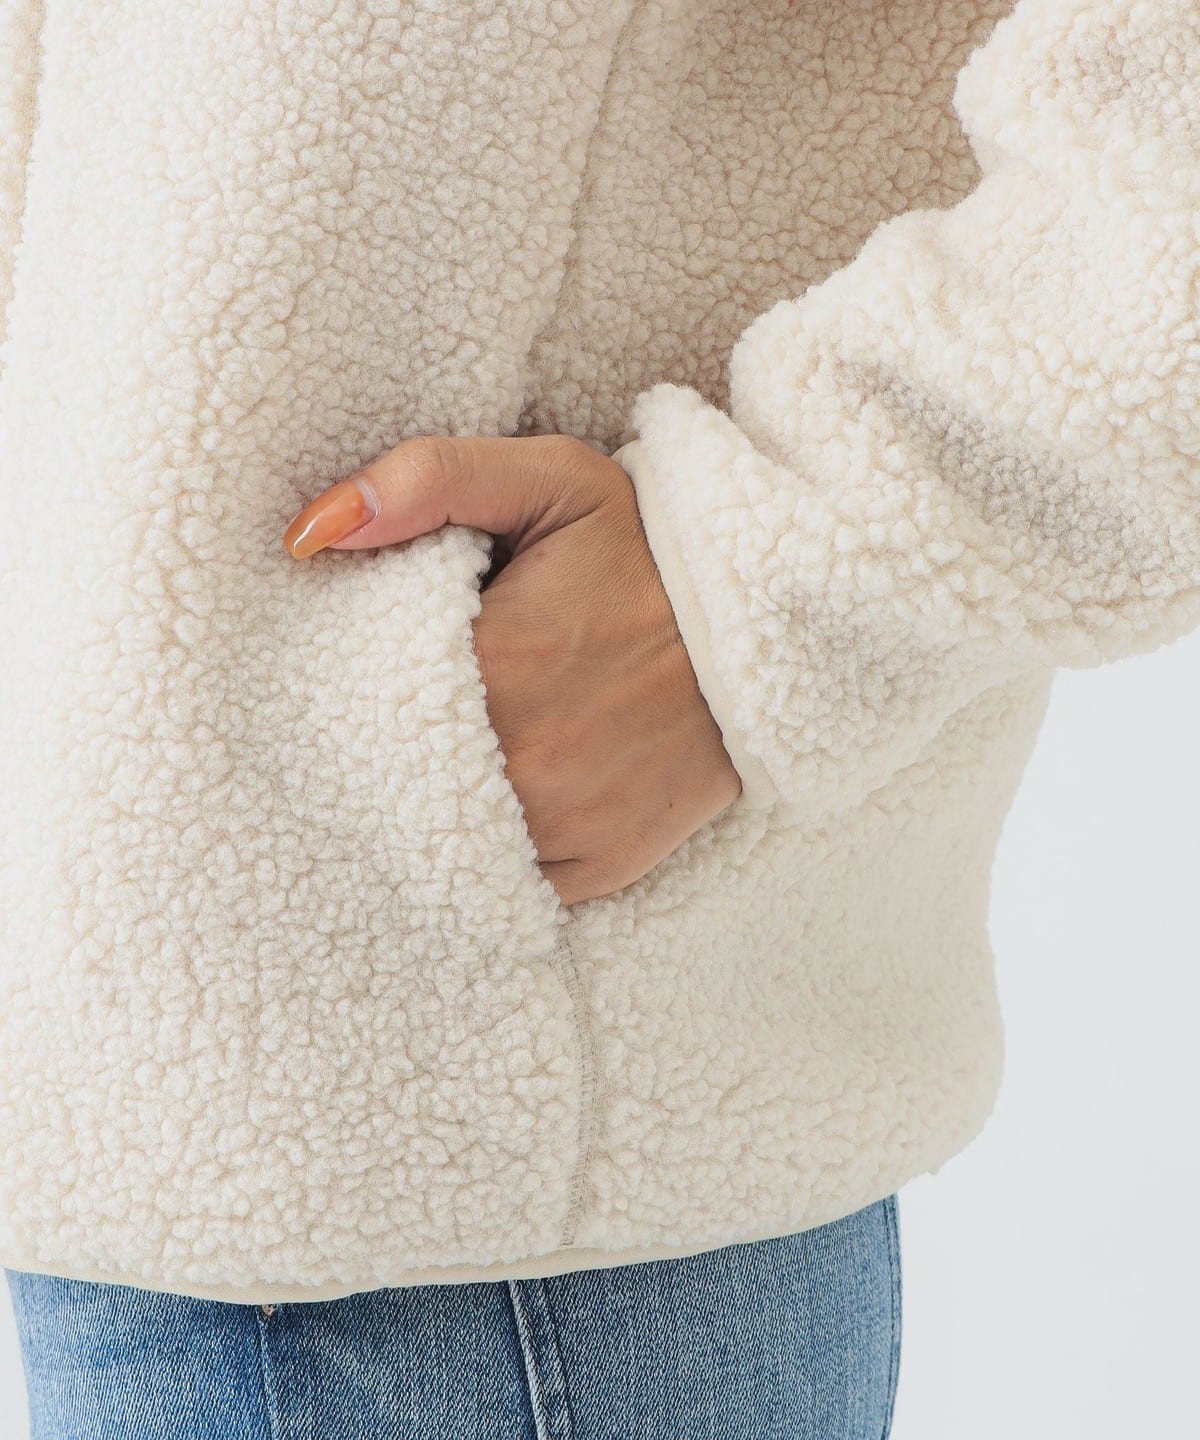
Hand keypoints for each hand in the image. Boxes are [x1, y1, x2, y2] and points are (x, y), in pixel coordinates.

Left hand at [282, 433, 742, 904]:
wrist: (768, 628)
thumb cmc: (646, 550)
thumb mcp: (550, 479)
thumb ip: (429, 480)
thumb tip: (309, 534)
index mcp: (498, 665)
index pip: (362, 695)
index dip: (349, 680)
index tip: (359, 661)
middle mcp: (526, 766)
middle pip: (394, 774)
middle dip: (384, 744)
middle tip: (402, 705)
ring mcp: (563, 831)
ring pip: (441, 838)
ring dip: (427, 804)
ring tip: (441, 751)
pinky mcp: (596, 872)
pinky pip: (501, 881)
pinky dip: (484, 850)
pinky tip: (498, 796)